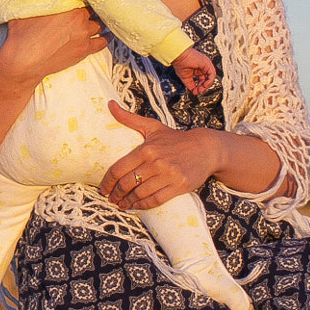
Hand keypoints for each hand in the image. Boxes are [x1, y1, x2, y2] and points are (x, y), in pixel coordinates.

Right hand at [0, 8, 106, 92]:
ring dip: (100, 21)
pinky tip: (109, 33)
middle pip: (93, 10)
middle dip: (92, 7)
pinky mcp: (84, 50)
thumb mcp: (29, 7)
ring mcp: (84, 36)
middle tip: (91, 5)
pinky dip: (107, 37)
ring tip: (101, 17)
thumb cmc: (22, 34)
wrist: (24, 60)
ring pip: (99, 25)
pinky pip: (102, 42)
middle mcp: (80, 20)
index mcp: (69, 6)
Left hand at [100, 101, 223, 210]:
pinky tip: (136, 205)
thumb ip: (129, 118)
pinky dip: (144, 205)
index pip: (119, 168)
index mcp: (147, 149)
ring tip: (121, 204)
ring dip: (128, 201)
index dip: (108, 181)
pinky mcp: (179, 186)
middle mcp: (156, 162)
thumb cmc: (175, 139)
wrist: (205, 149)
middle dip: (116, 193)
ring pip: (141, 193)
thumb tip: (110, 104)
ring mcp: (169, 175)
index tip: (103, 188)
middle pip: (128, 183)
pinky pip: (157, 199)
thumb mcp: (152, 127)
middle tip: (111, 198)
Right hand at [169, 48, 216, 93]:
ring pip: (210, 77)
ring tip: (201, 89)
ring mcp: (205, 65)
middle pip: (206, 80)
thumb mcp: (186, 78)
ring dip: (206, 85)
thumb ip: (191, 85)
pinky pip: (212, 74)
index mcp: (197, 69)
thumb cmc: (180, 64)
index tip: (195, 92)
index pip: (202, 80)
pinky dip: (209, 81)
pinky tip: (204, 85)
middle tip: (198, 91)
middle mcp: (202, 67)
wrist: (179, 57)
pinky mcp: (207, 64)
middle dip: (203, 87)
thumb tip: (194, 92)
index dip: (199, 87)